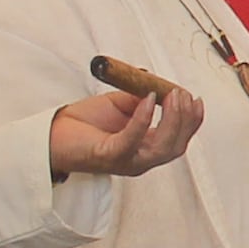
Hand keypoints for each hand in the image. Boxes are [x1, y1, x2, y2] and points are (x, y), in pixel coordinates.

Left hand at [48, 84, 200, 176]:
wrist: (53, 135)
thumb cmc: (84, 124)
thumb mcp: (120, 105)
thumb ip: (140, 98)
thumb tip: (156, 85)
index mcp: (145, 150)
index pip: (178, 140)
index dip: (192, 122)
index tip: (195, 99)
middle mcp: (139, 160)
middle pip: (175, 146)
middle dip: (185, 120)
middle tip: (183, 95)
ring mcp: (126, 162)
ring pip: (161, 147)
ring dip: (172, 120)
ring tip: (171, 96)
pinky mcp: (109, 157)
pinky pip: (132, 140)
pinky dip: (143, 119)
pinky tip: (147, 100)